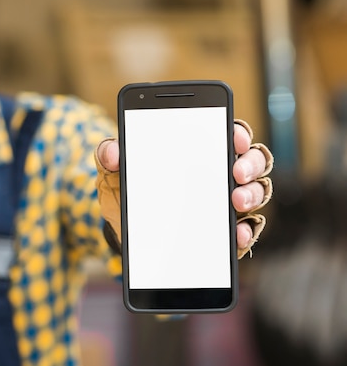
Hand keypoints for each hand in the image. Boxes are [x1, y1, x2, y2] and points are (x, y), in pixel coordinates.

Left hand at [96, 119, 272, 257]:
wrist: (119, 227)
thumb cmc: (123, 189)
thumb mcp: (113, 170)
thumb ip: (109, 155)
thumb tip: (111, 152)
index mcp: (196, 150)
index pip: (227, 133)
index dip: (237, 132)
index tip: (234, 137)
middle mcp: (218, 172)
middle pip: (252, 160)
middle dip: (250, 164)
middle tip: (237, 172)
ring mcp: (223, 202)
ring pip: (256, 192)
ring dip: (253, 195)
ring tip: (236, 201)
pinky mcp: (221, 231)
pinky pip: (244, 229)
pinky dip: (245, 231)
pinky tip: (236, 233)